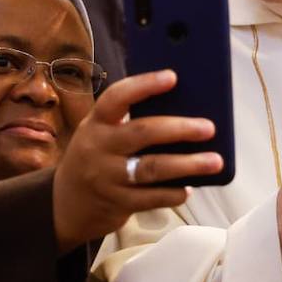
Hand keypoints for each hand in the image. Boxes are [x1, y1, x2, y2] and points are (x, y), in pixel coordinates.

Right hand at [52, 70, 221, 252]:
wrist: (66, 204)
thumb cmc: (96, 157)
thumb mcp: (102, 134)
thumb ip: (130, 122)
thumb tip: (183, 111)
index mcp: (96, 122)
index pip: (116, 97)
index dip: (144, 85)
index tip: (173, 77)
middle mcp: (98, 147)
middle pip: (142, 132)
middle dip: (179, 128)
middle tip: (209, 128)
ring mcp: (106, 177)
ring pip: (151, 168)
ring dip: (187, 165)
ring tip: (214, 161)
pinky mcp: (116, 202)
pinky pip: (151, 198)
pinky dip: (173, 193)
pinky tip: (190, 187)